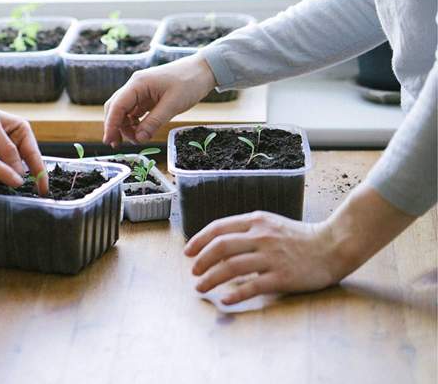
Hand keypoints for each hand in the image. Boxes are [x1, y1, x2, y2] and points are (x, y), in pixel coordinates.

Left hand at [0, 101, 48, 195]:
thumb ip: (6, 148)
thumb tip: (20, 173)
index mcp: (22, 131)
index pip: (34, 156)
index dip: (40, 175)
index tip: (43, 191)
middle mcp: (15, 144)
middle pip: (16, 168)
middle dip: (1, 165)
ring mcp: (2, 155)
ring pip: (1, 171)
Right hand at [103, 54, 216, 145]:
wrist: (204, 70)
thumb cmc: (189, 82)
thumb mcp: (172, 105)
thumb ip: (154, 122)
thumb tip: (138, 139)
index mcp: (138, 84)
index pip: (117, 106)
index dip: (111, 125)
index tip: (109, 141)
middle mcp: (135, 85)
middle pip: (116, 108)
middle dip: (115, 126)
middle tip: (117, 145)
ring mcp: (141, 90)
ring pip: (124, 110)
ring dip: (126, 126)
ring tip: (136, 139)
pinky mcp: (148, 95)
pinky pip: (135, 110)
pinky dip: (135, 122)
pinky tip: (141, 131)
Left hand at [183, 211, 337, 304]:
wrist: (334, 246)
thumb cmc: (300, 238)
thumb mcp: (271, 225)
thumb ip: (247, 232)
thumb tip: (219, 246)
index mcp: (256, 221)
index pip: (218, 228)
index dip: (199, 240)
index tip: (188, 252)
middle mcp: (261, 236)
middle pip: (220, 247)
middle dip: (201, 260)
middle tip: (193, 272)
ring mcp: (271, 257)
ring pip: (231, 267)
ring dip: (211, 278)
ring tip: (201, 287)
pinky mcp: (282, 276)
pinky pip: (252, 286)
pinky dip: (235, 293)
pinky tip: (224, 299)